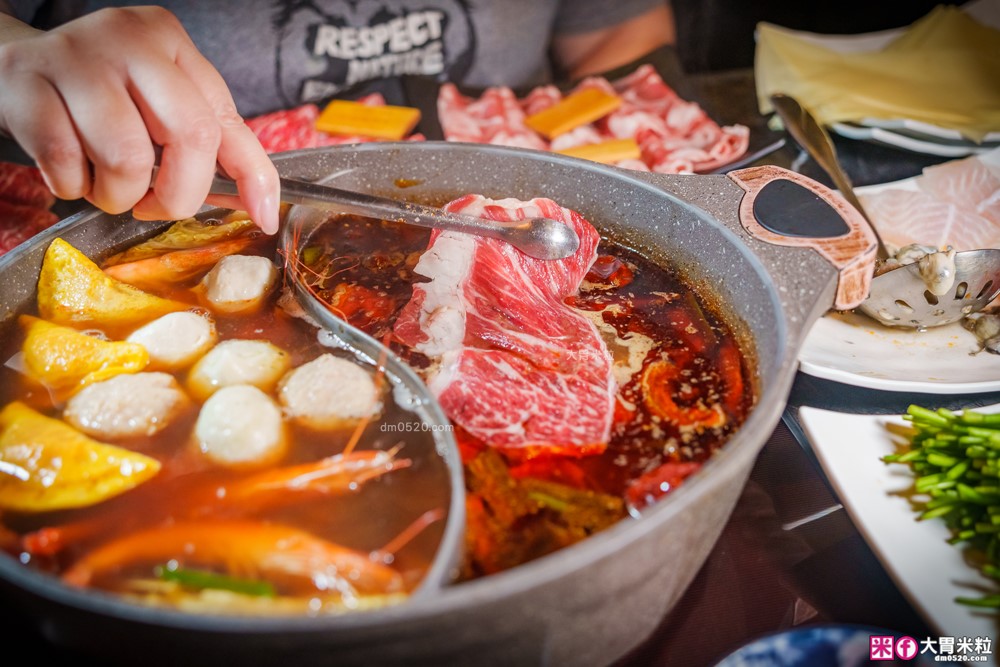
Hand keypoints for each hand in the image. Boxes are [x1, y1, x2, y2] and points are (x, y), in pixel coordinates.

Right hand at [0, 7, 278, 232]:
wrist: (11, 65)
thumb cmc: (99, 95)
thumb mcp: (158, 103)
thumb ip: (207, 143)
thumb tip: (255, 202)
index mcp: (171, 45)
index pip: (228, 120)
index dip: (254, 176)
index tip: (265, 217)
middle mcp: (130, 43)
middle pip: (191, 137)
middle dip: (179, 194)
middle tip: (154, 204)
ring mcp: (76, 58)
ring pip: (127, 158)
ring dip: (117, 194)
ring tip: (103, 181)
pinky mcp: (26, 83)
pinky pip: (66, 163)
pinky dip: (71, 185)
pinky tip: (69, 169)